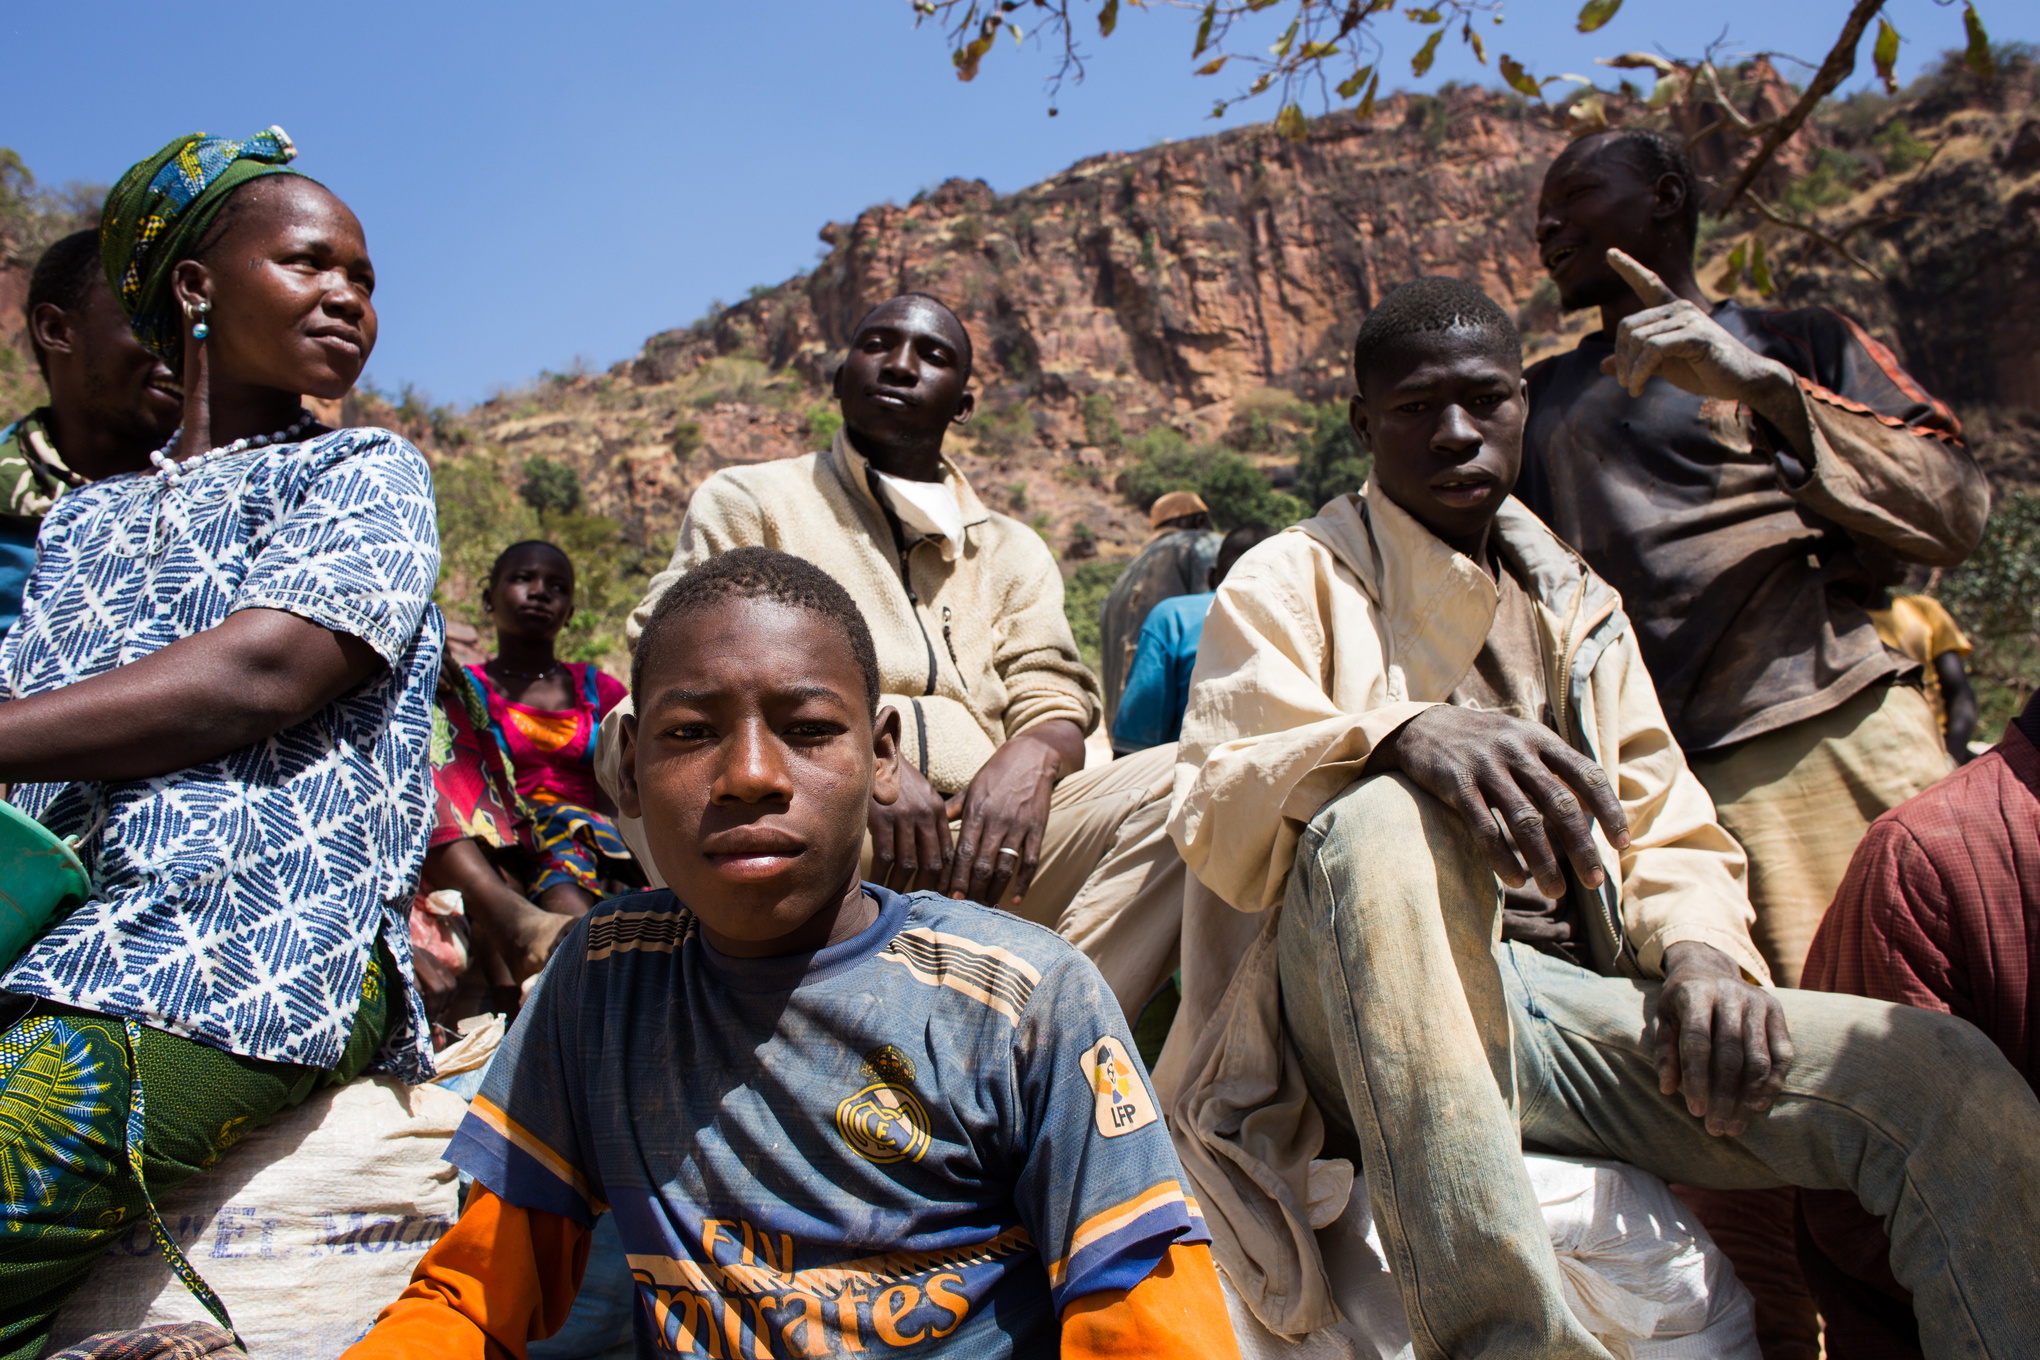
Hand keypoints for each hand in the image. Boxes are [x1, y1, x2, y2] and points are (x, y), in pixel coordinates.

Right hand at [868, 757, 952, 892]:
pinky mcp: (881, 819)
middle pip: (932, 863)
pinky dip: (882, 874)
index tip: (942, 895)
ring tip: (898, 898)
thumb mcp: (924, 796)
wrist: (875, 753)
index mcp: (937, 812)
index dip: (946, 877)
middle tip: (921, 904)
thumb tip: (937, 855)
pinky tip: (878, 883)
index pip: (948, 853)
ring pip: (908, 864)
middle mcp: (924, 816)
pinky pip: (885, 857)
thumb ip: (931, 822)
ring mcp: (903, 818)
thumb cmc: (898, 779)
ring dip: (903, 885)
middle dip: (928, 887)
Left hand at [943, 726, 1069, 905]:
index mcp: (976, 812)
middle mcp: (996, 821)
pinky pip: (1030, 861)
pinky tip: (1016, 898)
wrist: (1032, 756)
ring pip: (1005, 866)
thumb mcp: (971, 788)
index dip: (956, 877)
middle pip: (982, 864)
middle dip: (972, 889)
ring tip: (987, 907)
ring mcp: (1018, 826)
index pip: (962, 852)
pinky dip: (1023, 882)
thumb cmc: (996, 773)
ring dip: (995, 890)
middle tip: (966, 908)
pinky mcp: (1038, 828)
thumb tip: (933, 827)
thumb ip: (953, 810)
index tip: (949, 896)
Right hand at [1369, 705, 1630, 898]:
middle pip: (1560, 803)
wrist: (1422, 726)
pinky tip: (1515, 880)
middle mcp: (1517, 750)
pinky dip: (1501, 857)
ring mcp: (1486, 767)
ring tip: (1556, 891)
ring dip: (1544, 861)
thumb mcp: (1522, 739)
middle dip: (1581, 847)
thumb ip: (1554, 767)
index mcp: (1540, 738)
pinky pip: (1484, 827)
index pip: (1587, 774)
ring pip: (1524, 820)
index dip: (1608, 810)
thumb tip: (1594, 808)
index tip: (1622, 843)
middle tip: (1595, 882)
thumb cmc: (1483, 741)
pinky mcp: (1456, 784)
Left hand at [1600, 249, 1800, 420]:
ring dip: (1630, 370)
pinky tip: (1638, 388)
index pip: (1649, 283)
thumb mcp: (1663, 366)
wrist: (1742, 381)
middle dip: (1621, 357)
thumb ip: (1636, 361)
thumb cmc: (1704, 371)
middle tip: (1623, 382)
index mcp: (1673, 310)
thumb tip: (1603, 365)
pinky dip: (1640, 371)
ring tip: (1633, 389)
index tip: (1610, 252)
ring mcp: (1689, 318)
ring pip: (1639, 340)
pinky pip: (1653, 349)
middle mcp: (1680, 308)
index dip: (1629, 268)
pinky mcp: (1695, 335)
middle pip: (1629, 326)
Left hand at [1654, 941, 1794, 1136]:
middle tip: (1716, 1128)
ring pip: (1758, 1058)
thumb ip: (1664, 1052)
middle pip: (1730, 1054)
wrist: (1708, 967)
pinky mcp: (1777, 1010)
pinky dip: (1772, 1083)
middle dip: (1724, 1096)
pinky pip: (1782, 1054)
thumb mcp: (1663, 1019)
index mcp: (1696, 993)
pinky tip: (1759, 1107)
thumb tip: (1668, 1089)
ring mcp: (1757, 1002)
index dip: (1697, 1079)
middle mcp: (1730, 994)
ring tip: (1736, 1125)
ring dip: (1748, 1097)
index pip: (1698, 1041)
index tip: (1695, 1111)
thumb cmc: (1680, 1002)